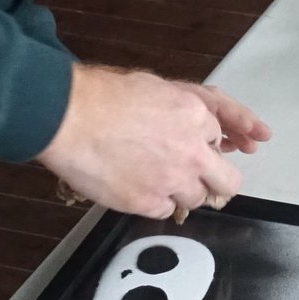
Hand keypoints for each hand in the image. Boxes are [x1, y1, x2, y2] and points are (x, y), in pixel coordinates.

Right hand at [36, 64, 272, 218]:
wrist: (70, 118)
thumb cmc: (102, 96)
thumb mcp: (155, 88)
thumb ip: (182, 109)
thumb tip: (190, 126)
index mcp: (196, 116)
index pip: (218, 140)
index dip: (203, 145)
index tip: (193, 149)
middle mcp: (192, 151)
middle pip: (228, 182)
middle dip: (216, 180)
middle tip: (198, 178)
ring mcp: (172, 180)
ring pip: (197, 199)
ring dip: (181, 191)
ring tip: (155, 178)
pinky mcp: (147, 203)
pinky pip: (166, 211)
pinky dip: (155, 202)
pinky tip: (138, 187)